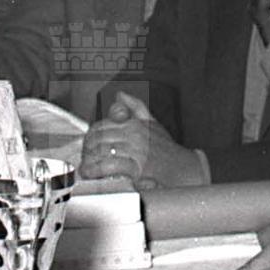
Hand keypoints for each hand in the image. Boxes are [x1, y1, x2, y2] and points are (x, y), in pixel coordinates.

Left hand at [81, 94, 206, 187]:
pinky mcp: (137, 168)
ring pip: (103, 152)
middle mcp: (134, 135)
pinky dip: (99, 170)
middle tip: (84, 160)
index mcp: (134, 124)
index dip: (89, 137)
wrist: (185, 169)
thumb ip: (136, 107)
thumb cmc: (168, 149)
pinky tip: (94, 174)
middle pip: (99, 140)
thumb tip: (120, 94)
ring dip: (90, 161)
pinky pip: (112, 166)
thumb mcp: (152, 122)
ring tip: (86, 169)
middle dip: (87, 151)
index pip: (101, 126)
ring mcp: (135, 151)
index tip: (86, 146)